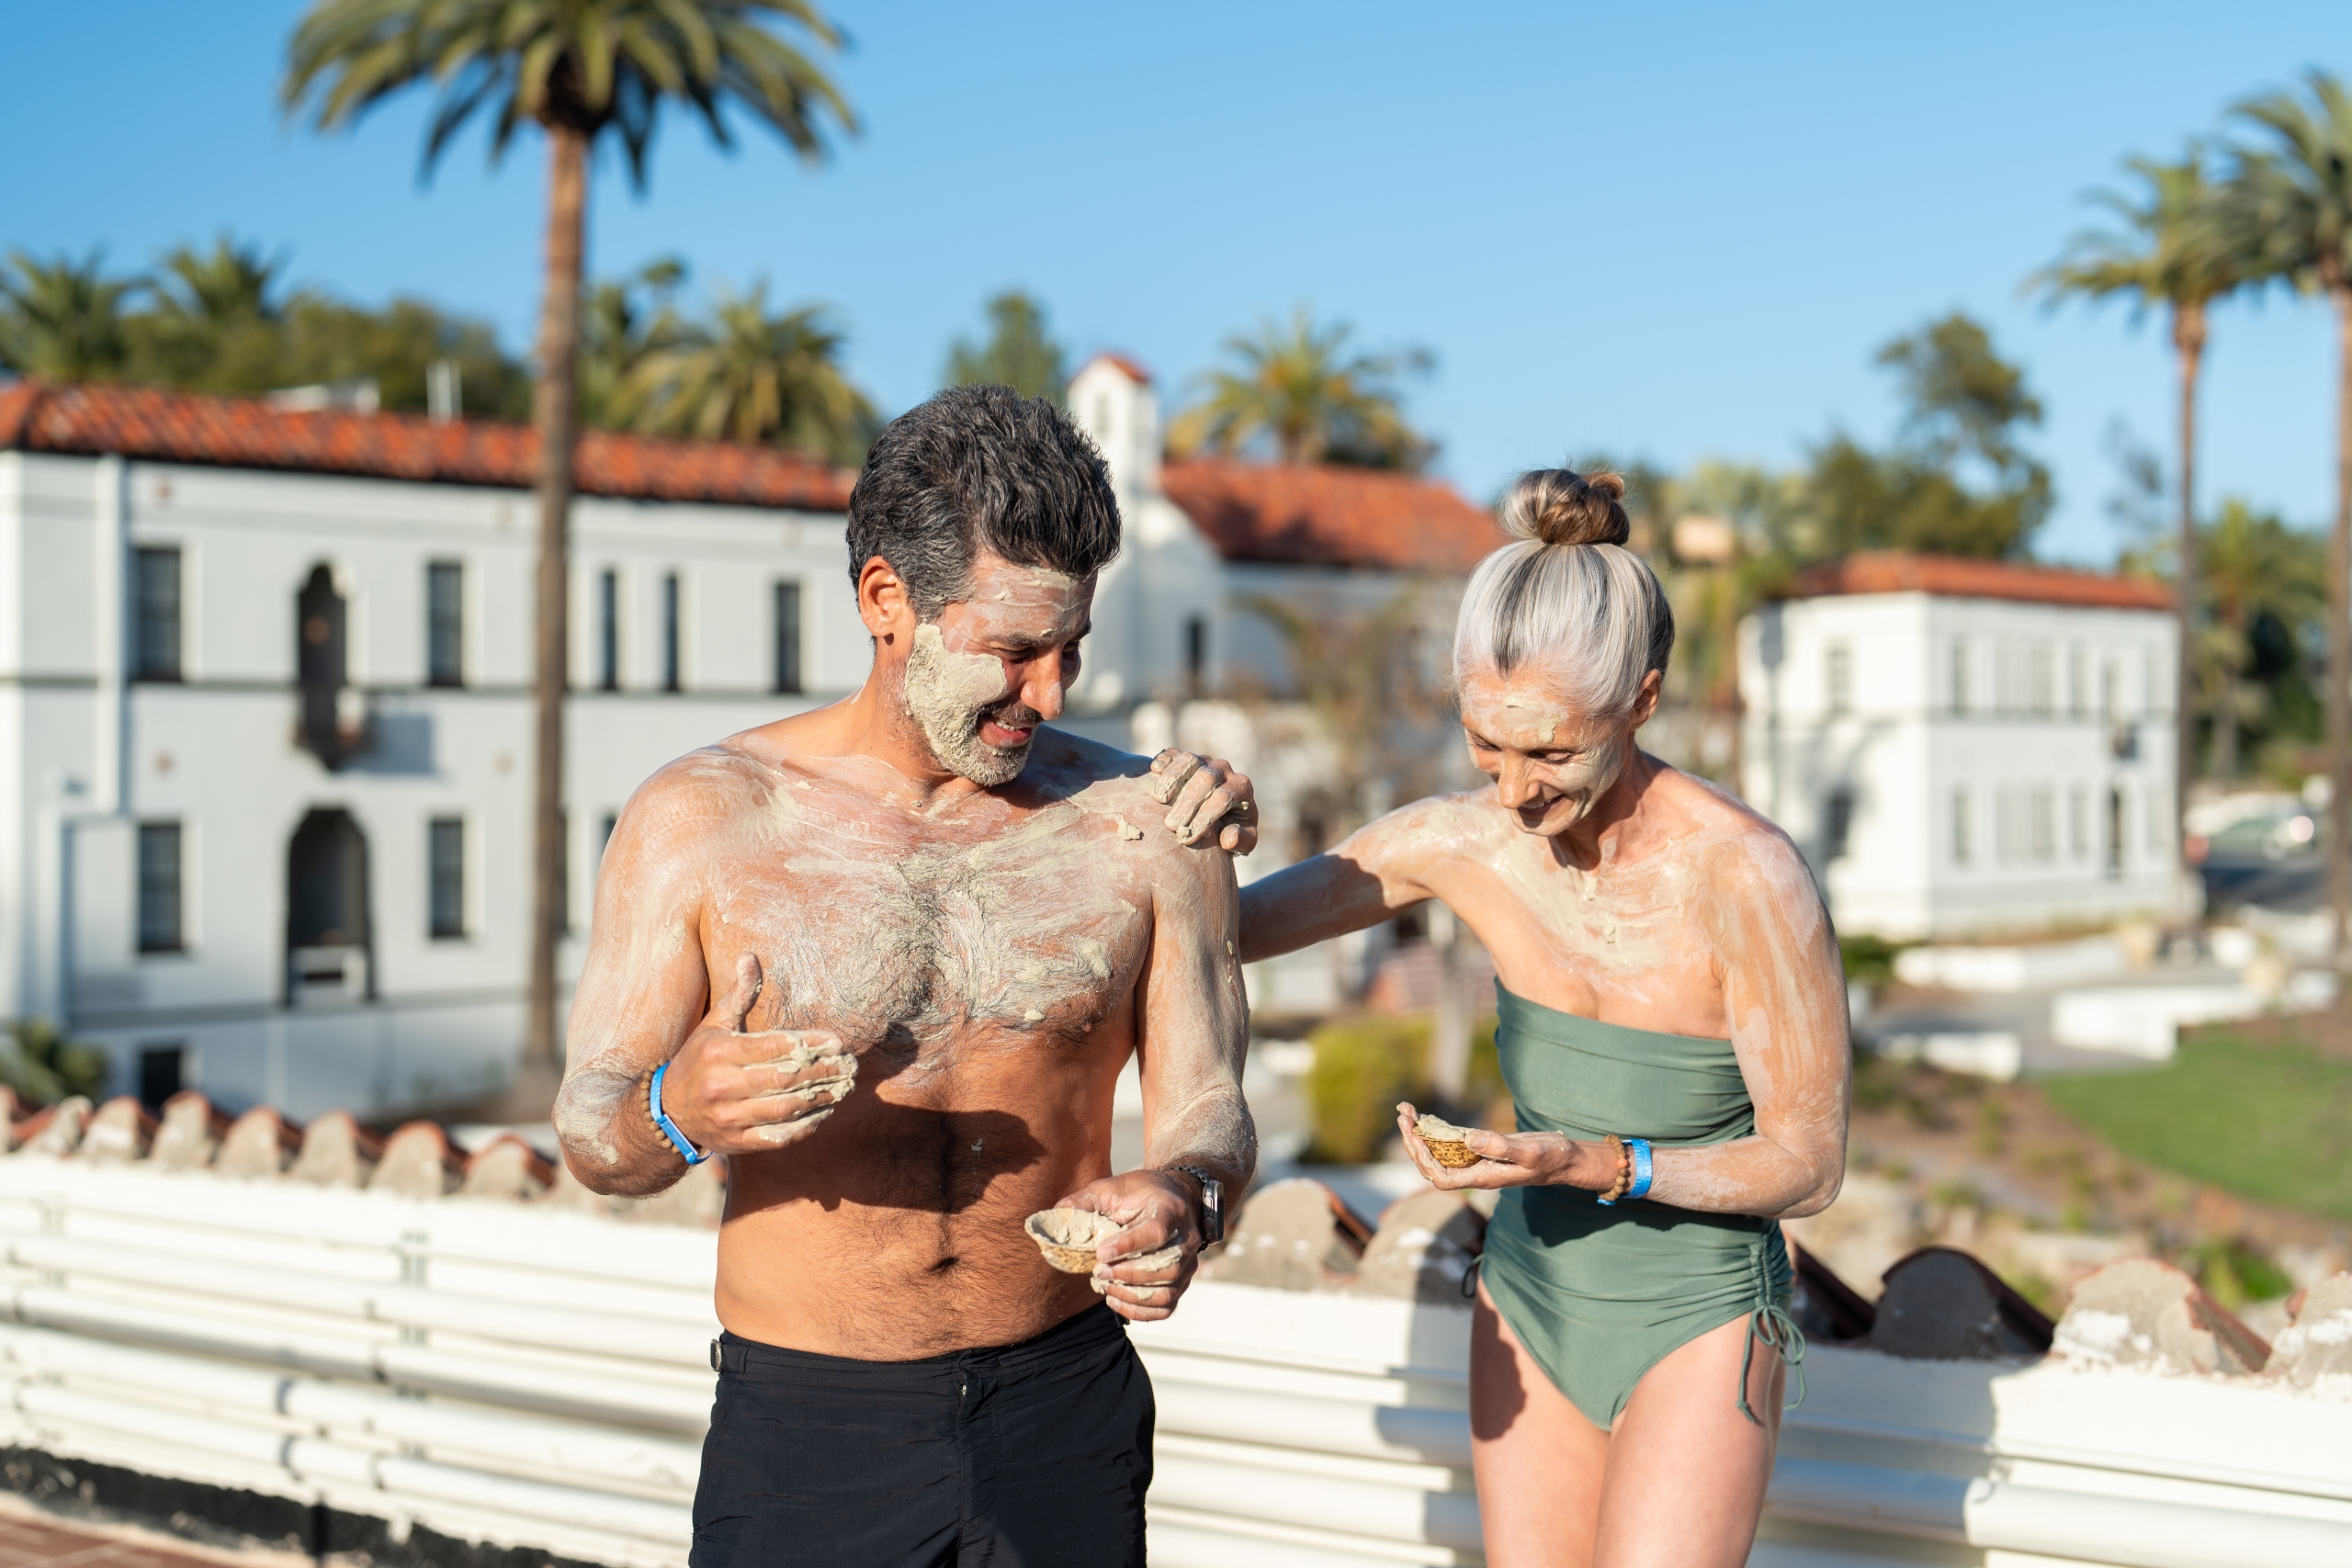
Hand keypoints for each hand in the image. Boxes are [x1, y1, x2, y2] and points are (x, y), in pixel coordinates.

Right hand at [661, 953, 857, 1155]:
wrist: (667, 1112)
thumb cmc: (698, 1060)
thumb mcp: (714, 1024)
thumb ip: (738, 994)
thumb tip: (750, 955)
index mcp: (719, 1052)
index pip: (772, 1047)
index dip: (807, 1044)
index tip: (837, 1042)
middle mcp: (722, 1086)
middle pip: (783, 1078)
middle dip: (821, 1071)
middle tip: (850, 1066)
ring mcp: (729, 1117)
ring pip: (783, 1109)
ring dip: (819, 1098)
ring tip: (844, 1087)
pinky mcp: (737, 1142)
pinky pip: (777, 1136)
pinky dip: (804, 1126)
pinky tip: (824, 1113)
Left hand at [1056, 1168, 1199, 1321]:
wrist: (1170, 1199)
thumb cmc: (1138, 1194)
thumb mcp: (1111, 1188)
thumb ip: (1085, 1202)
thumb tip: (1056, 1216)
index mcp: (1171, 1210)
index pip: (1157, 1232)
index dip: (1129, 1245)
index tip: (1100, 1253)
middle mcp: (1187, 1239)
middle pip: (1166, 1266)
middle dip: (1128, 1274)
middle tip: (1098, 1271)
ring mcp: (1188, 1264)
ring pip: (1167, 1291)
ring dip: (1132, 1295)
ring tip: (1105, 1286)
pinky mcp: (1182, 1283)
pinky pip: (1166, 1308)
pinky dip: (1139, 1311)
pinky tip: (1114, 1300)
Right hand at [1148, 749, 1257, 853]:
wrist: (1220, 815)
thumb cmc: (1231, 830)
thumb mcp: (1243, 843)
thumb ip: (1241, 841)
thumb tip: (1229, 837)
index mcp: (1241, 787)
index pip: (1223, 798)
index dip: (1205, 817)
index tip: (1188, 837)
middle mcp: (1224, 769)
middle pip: (1206, 778)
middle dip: (1187, 802)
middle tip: (1172, 825)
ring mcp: (1204, 760)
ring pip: (1189, 760)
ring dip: (1173, 777)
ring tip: (1160, 798)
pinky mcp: (1185, 757)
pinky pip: (1174, 753)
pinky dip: (1164, 759)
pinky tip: (1154, 771)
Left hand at [1396, 1102, 1592, 1192]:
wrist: (1566, 1159)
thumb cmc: (1551, 1158)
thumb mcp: (1529, 1152)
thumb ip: (1500, 1147)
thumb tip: (1468, 1140)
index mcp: (1484, 1178)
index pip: (1442, 1178)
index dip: (1423, 1160)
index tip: (1413, 1135)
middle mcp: (1476, 1172)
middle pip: (1433, 1166)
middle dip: (1414, 1143)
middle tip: (1403, 1116)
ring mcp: (1478, 1162)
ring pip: (1439, 1153)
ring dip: (1420, 1135)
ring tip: (1407, 1112)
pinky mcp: (1482, 1150)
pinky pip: (1451, 1144)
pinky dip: (1436, 1131)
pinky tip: (1426, 1117)